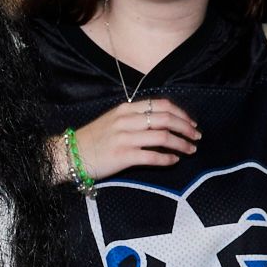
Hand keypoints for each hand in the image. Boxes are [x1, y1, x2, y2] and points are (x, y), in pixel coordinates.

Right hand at [68, 99, 199, 180]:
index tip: (191, 122)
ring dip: (181, 144)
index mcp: (126, 109)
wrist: (70, 155)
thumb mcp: (113, 121)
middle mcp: (127, 120)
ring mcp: (125, 138)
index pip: (161, 105)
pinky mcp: (123, 156)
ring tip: (190, 150)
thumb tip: (162, 123)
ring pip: (163, 137)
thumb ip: (135, 119)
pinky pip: (152, 157)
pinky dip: (167, 159)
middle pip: (166, 119)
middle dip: (186, 127)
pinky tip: (174, 161)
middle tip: (196, 136)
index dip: (180, 113)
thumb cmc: (93, 139)